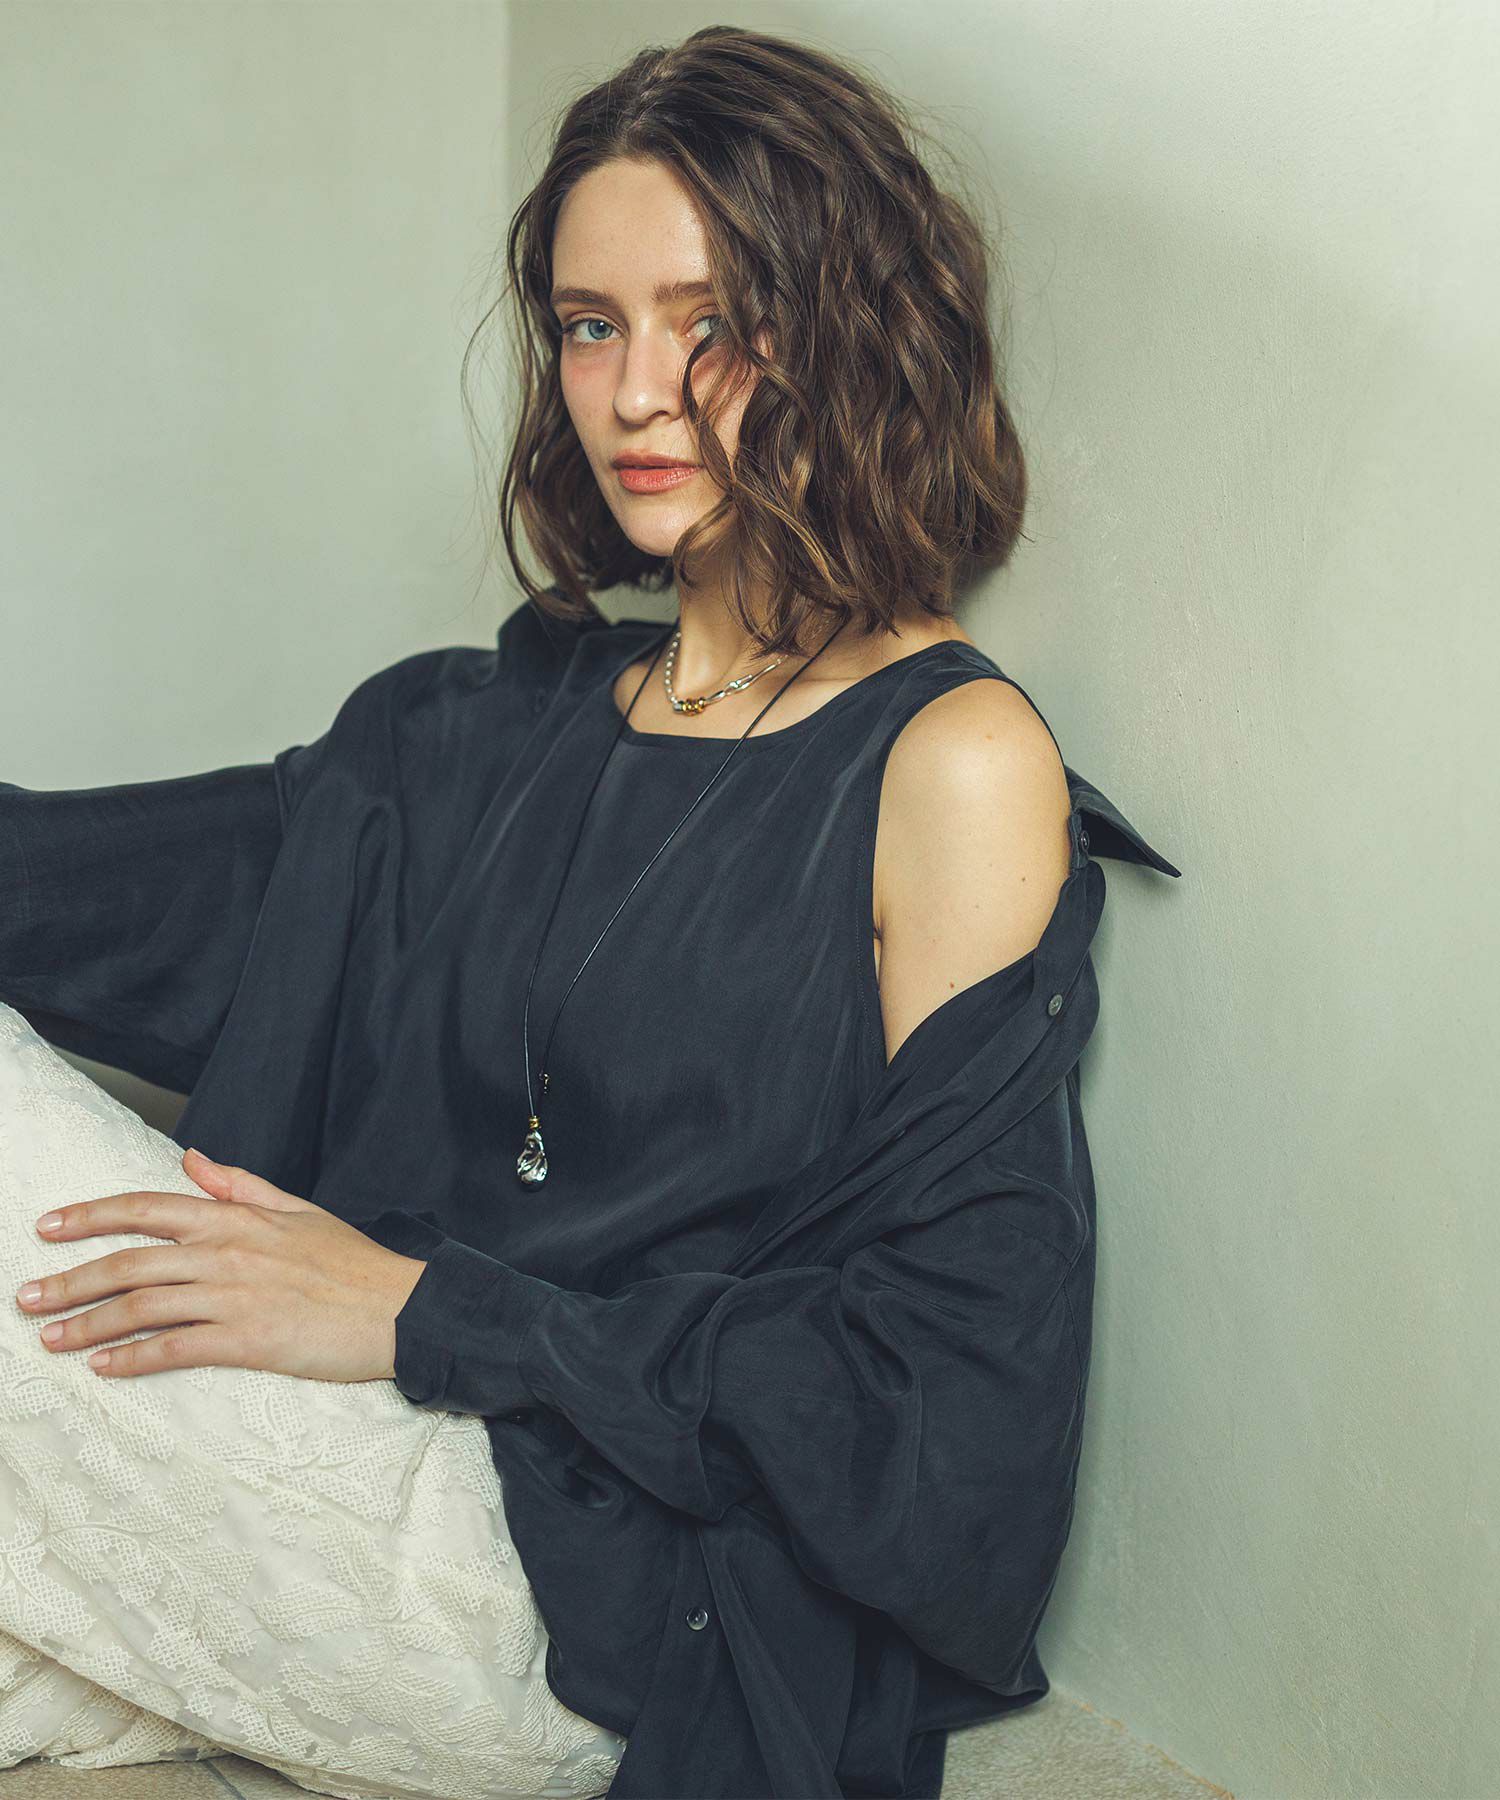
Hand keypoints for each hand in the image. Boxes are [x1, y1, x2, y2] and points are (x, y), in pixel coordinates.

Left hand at [14, 1146, 427, 1384]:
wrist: (401, 1307)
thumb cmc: (353, 1262)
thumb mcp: (297, 1209)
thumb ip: (239, 1186)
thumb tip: (193, 1161)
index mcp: (235, 1219)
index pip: (146, 1209)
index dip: (90, 1216)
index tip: (48, 1227)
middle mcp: (225, 1253)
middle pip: (129, 1264)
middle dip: (69, 1280)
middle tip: (25, 1297)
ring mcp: (234, 1297)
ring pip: (141, 1308)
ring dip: (86, 1324)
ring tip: (48, 1338)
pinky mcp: (247, 1341)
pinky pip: (175, 1349)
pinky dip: (133, 1359)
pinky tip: (103, 1367)